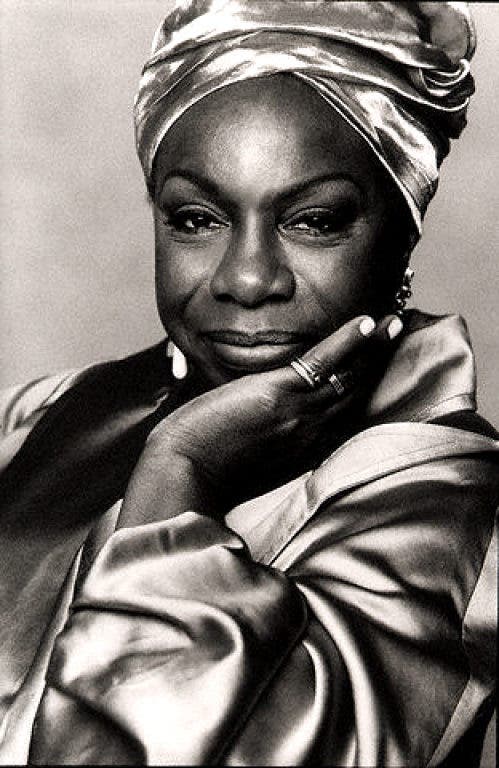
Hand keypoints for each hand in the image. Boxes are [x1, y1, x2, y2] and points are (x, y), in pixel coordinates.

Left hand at [118, 314, 402, 526]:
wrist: (182, 472)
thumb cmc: (207, 466)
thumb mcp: (251, 457)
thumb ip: (269, 439)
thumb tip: (264, 420)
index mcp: (306, 447)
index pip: (345, 415)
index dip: (365, 389)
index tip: (377, 369)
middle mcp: (312, 432)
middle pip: (357, 393)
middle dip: (380, 363)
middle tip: (397, 335)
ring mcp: (300, 413)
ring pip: (350, 376)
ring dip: (375, 346)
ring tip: (395, 322)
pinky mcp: (280, 394)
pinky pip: (325, 363)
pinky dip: (348, 341)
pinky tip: (366, 322)